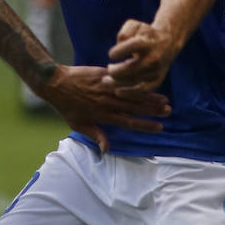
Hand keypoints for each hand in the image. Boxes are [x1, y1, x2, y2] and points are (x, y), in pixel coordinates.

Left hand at [40, 64, 169, 151]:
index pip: (129, 123)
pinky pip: (122, 80)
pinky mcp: (103, 75)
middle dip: (153, 110)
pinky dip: (135, 82)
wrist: (56, 83)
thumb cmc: (67, 106)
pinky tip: (146, 82)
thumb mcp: (78, 125)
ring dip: (149, 97)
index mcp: (104, 116)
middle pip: (135, 108)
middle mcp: (108, 103)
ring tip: (164, 99)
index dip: (145, 126)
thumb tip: (107, 150)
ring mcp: (106, 88)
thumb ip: (95, 135)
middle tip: (168, 111)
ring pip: (132, 94)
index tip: (159, 128)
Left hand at [107, 18, 181, 91]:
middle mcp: (153, 57)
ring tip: (106, 81)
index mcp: (147, 42)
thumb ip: (124, 33)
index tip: (112, 55)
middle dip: (114, 71)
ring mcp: (156, 70)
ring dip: (118, 83)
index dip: (117, 52)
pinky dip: (130, 93)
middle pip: (131, 68)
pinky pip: (143, 91)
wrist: (167, 42)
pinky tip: (118, 92)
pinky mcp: (158, 80)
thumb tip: (118, 49)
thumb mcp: (134, 26)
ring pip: (135, 81)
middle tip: (108, 70)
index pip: (131, 47)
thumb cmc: (143, 34)